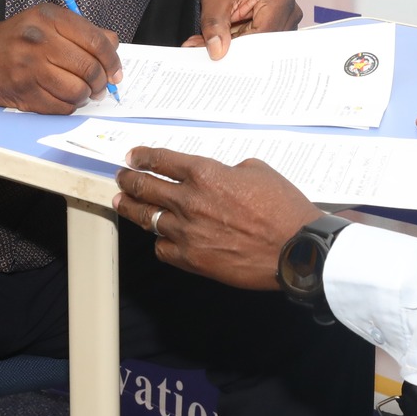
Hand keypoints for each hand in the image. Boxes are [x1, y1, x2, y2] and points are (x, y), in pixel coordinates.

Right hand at [0, 5, 121, 114]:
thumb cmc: (19, 39)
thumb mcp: (49, 21)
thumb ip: (83, 30)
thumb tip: (114, 45)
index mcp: (50, 18)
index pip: (96, 41)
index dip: (112, 61)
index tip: (116, 72)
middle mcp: (40, 41)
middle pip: (89, 68)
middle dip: (101, 82)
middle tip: (101, 86)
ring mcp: (31, 68)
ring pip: (77, 91)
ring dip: (85, 96)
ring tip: (82, 92)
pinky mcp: (24, 92)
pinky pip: (61, 106)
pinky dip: (69, 105)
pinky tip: (65, 98)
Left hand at [113, 147, 323, 287]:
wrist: (295, 249)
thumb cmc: (283, 209)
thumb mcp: (258, 171)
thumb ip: (228, 170)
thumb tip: (218, 176)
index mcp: (205, 173)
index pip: (161, 160)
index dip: (142, 156)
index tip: (133, 157)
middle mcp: (189, 201)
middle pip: (144, 187)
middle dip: (128, 180)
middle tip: (121, 178)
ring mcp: (187, 232)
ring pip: (145, 218)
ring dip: (131, 208)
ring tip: (123, 203)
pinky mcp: (192, 259)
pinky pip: (162, 248)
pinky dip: (159, 241)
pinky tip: (159, 237)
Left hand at [185, 0, 301, 59]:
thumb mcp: (214, 1)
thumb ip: (215, 27)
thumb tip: (217, 52)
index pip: (263, 35)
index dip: (240, 48)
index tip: (219, 55)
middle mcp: (289, 11)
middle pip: (265, 44)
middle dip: (237, 48)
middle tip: (213, 47)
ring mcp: (286, 21)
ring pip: (262, 48)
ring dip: (239, 47)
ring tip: (220, 37)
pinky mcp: (279, 28)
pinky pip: (261, 45)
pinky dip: (243, 45)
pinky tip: (229, 38)